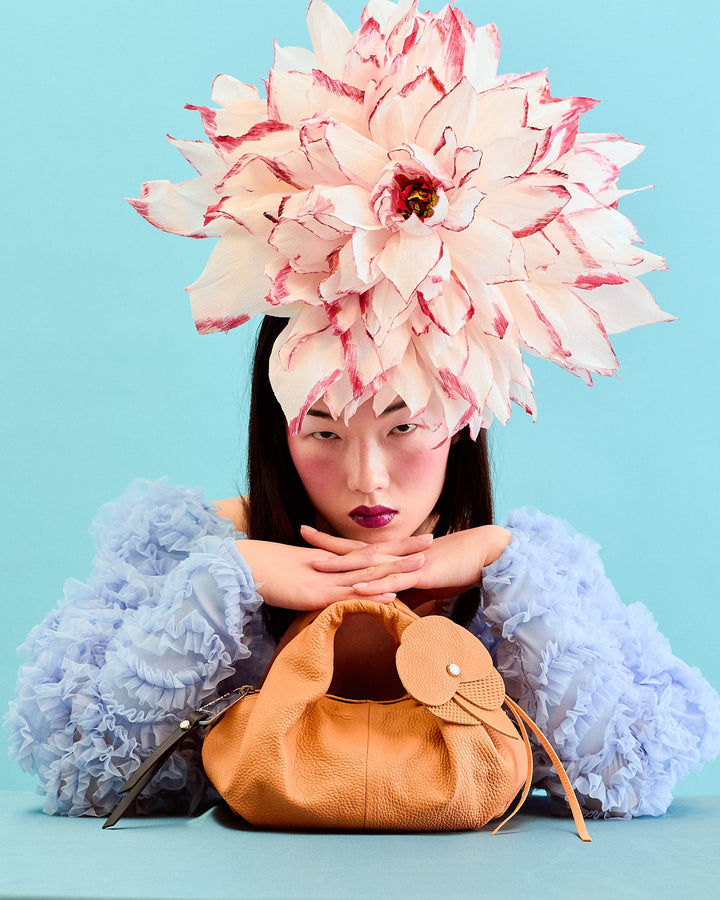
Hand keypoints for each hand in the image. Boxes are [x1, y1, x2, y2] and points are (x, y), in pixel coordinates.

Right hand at [236, 535, 429, 610]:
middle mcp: (332, 565)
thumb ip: (317, 584)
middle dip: (405, 549)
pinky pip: (348, 594)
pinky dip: (371, 593)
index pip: (368, 550)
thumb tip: (328, 592)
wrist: (242, 567)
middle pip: (375, 556)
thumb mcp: (297, 578)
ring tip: (424, 563)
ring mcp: (326, 578)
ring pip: (368, 572)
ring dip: (397, 568)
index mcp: (330, 560)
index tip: (414, 539)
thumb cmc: (264, 572)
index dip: (392, 545)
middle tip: (433, 540)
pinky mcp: (316, 594)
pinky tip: (391, 594)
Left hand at [306, 525, 510, 600]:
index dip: (334, 543)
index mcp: (395, 557)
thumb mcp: (422, 584)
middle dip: (328, 544)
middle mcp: (397, 556)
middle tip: (301, 533)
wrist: (483, 555)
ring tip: (318, 564)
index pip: (359, 548)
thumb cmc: (455, 567)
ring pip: (370, 564)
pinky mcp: (422, 574)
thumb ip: (402, 593)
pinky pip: (395, 580)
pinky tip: (358, 587)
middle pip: (356, 549)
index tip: (309, 537)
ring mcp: (408, 564)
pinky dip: (376, 584)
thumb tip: (385, 606)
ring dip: (343, 564)